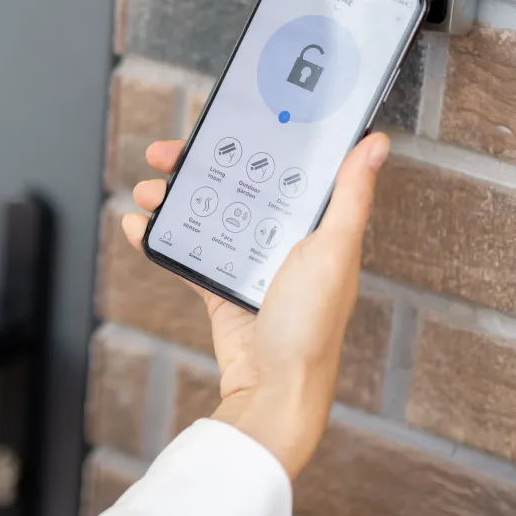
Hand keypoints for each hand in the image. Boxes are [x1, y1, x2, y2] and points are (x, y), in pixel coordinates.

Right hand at [122, 133, 389, 478]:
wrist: (274, 393)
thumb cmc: (311, 328)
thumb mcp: (333, 251)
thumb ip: (350, 196)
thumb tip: (376, 144)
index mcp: (316, 226)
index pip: (283, 168)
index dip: (254, 141)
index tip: (223, 122)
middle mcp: (284, 241)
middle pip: (237, 187)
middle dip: (199, 166)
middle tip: (166, 154)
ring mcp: (250, 266)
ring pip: (207, 216)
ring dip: (173, 199)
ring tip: (148, 190)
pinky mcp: (222, 291)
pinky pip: (188, 256)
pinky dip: (161, 240)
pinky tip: (139, 226)